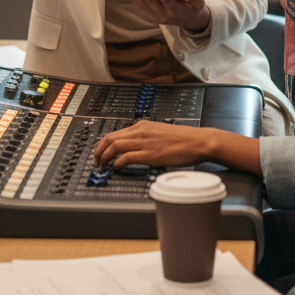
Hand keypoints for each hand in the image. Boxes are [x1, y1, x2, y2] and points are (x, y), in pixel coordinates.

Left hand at [93, 120, 211, 169]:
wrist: (198, 141)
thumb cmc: (183, 140)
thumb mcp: (160, 133)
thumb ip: (146, 137)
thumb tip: (135, 147)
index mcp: (142, 125)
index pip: (115, 132)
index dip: (103, 144)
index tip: (100, 154)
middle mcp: (141, 131)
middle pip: (110, 138)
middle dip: (98, 151)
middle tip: (96, 162)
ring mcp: (145, 142)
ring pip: (114, 146)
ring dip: (104, 157)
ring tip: (103, 167)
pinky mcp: (150, 153)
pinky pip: (126, 157)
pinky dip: (118, 163)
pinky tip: (117, 168)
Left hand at [117, 0, 210, 31]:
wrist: (192, 23)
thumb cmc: (195, 9)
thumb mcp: (199, 4)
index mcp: (177, 11)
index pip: (167, 1)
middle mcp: (166, 15)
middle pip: (151, 3)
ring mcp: (159, 17)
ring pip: (144, 6)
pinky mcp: (154, 16)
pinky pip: (143, 7)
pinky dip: (134, 0)